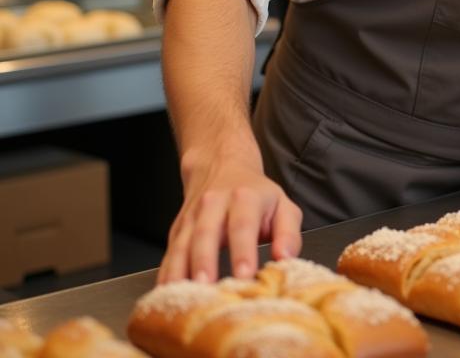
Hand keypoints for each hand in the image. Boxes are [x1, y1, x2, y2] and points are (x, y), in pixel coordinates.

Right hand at [159, 146, 302, 283]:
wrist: (223, 167)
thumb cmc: (257, 195)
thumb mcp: (282, 205)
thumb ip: (288, 233)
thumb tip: (285, 259)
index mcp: (244, 198)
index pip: (243, 224)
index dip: (243, 250)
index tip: (245, 275)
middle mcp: (214, 204)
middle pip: (206, 234)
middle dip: (205, 262)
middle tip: (207, 288)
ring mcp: (191, 217)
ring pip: (182, 244)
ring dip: (180, 272)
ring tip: (183, 298)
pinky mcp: (177, 231)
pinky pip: (168, 254)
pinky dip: (166, 275)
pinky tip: (166, 296)